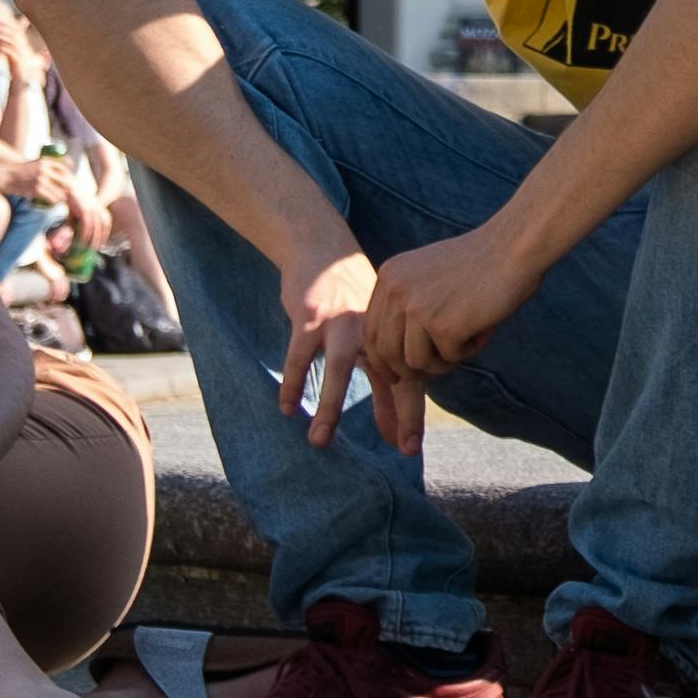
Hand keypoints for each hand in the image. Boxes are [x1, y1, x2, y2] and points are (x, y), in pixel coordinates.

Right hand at [273, 238, 418, 452]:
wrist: (322, 248)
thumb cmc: (351, 300)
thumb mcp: (375, 330)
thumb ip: (386, 375)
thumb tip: (395, 424)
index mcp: (393, 333)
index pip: (409, 378)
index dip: (409, 414)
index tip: (410, 449)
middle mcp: (373, 328)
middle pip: (390, 375)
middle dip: (398, 412)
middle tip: (402, 448)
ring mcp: (341, 322)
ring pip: (340, 369)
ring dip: (331, 406)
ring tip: (320, 441)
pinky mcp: (309, 317)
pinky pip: (299, 356)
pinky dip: (292, 382)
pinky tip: (287, 407)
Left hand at [355, 221, 534, 392]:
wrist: (515, 246)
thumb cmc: (481, 262)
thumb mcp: (428, 275)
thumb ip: (408, 304)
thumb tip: (396, 357)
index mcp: (389, 277)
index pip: (371, 331)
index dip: (382, 359)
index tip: (397, 375)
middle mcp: (395, 292)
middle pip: (386, 352)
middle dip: (409, 370)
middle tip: (435, 372)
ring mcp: (416, 309)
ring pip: (416, 361)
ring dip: (443, 361)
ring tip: (468, 341)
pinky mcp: (442, 326)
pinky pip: (449, 358)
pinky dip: (468, 350)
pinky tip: (483, 328)